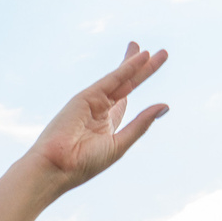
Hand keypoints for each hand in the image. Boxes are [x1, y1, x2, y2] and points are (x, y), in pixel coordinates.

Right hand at [23, 43, 169, 192]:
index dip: (137, 83)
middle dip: (143, 69)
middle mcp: (99, 110)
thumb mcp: (119, 143)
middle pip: (127, 84)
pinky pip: (112, 79)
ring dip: (138, 64)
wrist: (57, 167)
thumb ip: (141, 124)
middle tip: (162, 53)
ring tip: (156, 52)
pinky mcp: (86, 96)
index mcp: (105, 125)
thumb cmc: (85, 163)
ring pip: (122, 79)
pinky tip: (141, 58)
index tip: (151, 70)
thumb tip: (164, 106)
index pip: (125, 99)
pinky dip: (127, 68)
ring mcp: (92, 102)